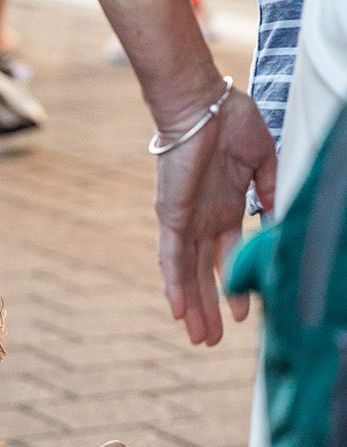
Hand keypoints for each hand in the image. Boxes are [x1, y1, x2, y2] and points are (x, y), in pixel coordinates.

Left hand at [155, 87, 276, 345]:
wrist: (202, 103)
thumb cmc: (231, 121)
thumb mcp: (261, 159)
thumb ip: (268, 189)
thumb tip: (278, 214)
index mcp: (225, 209)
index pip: (229, 258)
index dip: (235, 285)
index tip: (242, 313)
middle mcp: (203, 222)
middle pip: (205, 276)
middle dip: (210, 308)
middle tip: (211, 341)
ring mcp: (186, 222)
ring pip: (188, 276)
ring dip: (194, 308)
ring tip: (199, 338)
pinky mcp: (172, 218)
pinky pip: (170, 259)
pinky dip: (174, 285)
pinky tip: (178, 312)